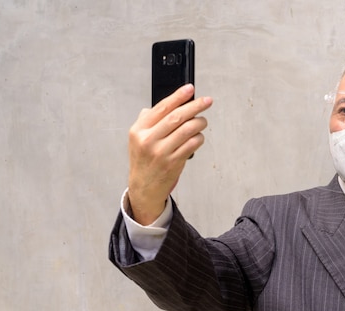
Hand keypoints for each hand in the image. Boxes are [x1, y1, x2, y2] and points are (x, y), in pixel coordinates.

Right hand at [128, 84, 212, 224]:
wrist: (144, 187)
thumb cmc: (143, 160)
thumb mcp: (137, 138)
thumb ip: (148, 120)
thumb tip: (168, 103)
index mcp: (139, 130)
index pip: (161, 107)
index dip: (178, 96)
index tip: (190, 89)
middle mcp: (149, 140)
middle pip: (176, 117)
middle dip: (195, 106)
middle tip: (206, 101)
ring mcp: (161, 152)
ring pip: (187, 130)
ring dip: (199, 123)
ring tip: (203, 121)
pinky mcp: (173, 163)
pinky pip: (192, 145)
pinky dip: (199, 138)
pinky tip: (198, 137)